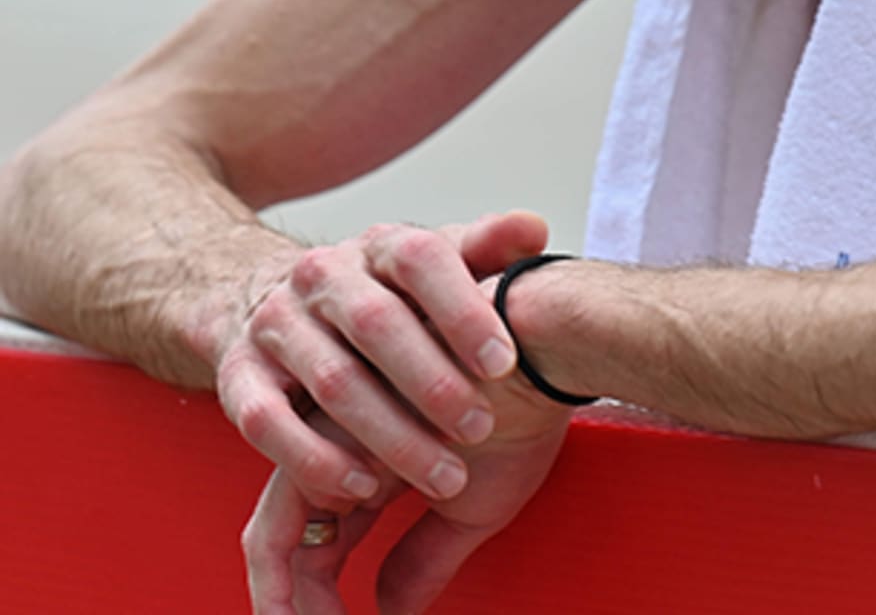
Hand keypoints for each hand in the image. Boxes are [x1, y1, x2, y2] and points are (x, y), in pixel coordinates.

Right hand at [218, 210, 547, 508]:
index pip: (421, 258)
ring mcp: (277, 323)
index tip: (506, 361)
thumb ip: (486, 249)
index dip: (462, 308)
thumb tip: (535, 227)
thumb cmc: (381, 294)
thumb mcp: (434, 265)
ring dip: (391, 434)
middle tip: (482, 429)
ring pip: (332, 380)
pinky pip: (268, 421)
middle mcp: (323, 276)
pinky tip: (362, 489)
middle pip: (376, 323)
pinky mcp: (239, 375)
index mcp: (379, 246)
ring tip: (447, 477)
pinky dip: (315, 458)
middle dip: (432, 381)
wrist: (265, 297)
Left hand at [242, 375, 569, 613]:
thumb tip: (392, 613)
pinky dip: (291, 584)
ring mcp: (328, 436)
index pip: (319, 541)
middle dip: (291, 606)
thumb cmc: (520, 411)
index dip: (314, 600)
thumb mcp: (473, 505)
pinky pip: (282, 524)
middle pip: (283, 539)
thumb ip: (425, 555)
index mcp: (372, 457)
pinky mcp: (324, 433)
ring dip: (291, 605)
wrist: (542, 347)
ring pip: (274, 534)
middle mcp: (342, 445)